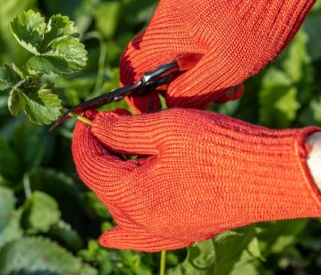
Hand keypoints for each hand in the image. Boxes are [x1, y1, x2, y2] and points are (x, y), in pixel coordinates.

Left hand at [72, 109, 320, 251]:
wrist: (271, 175)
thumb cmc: (220, 148)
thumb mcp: (166, 129)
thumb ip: (123, 130)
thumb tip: (96, 126)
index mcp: (134, 197)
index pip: (90, 166)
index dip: (83, 139)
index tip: (87, 118)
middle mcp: (143, 222)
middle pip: (103, 185)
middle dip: (98, 154)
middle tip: (106, 128)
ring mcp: (163, 232)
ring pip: (120, 207)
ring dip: (112, 179)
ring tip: (117, 154)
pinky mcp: (180, 232)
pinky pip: (140, 236)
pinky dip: (123, 231)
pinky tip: (110, 237)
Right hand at [120, 0, 319, 112]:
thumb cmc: (260, 20)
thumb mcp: (227, 66)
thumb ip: (193, 90)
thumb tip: (170, 106)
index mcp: (167, 31)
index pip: (131, 66)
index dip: (137, 93)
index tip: (157, 108)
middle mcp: (168, 16)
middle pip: (156, 62)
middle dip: (179, 87)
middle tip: (209, 98)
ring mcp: (182, 7)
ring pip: (176, 51)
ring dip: (197, 73)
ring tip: (230, 85)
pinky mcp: (198, 4)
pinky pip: (191, 37)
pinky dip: (205, 55)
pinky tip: (233, 62)